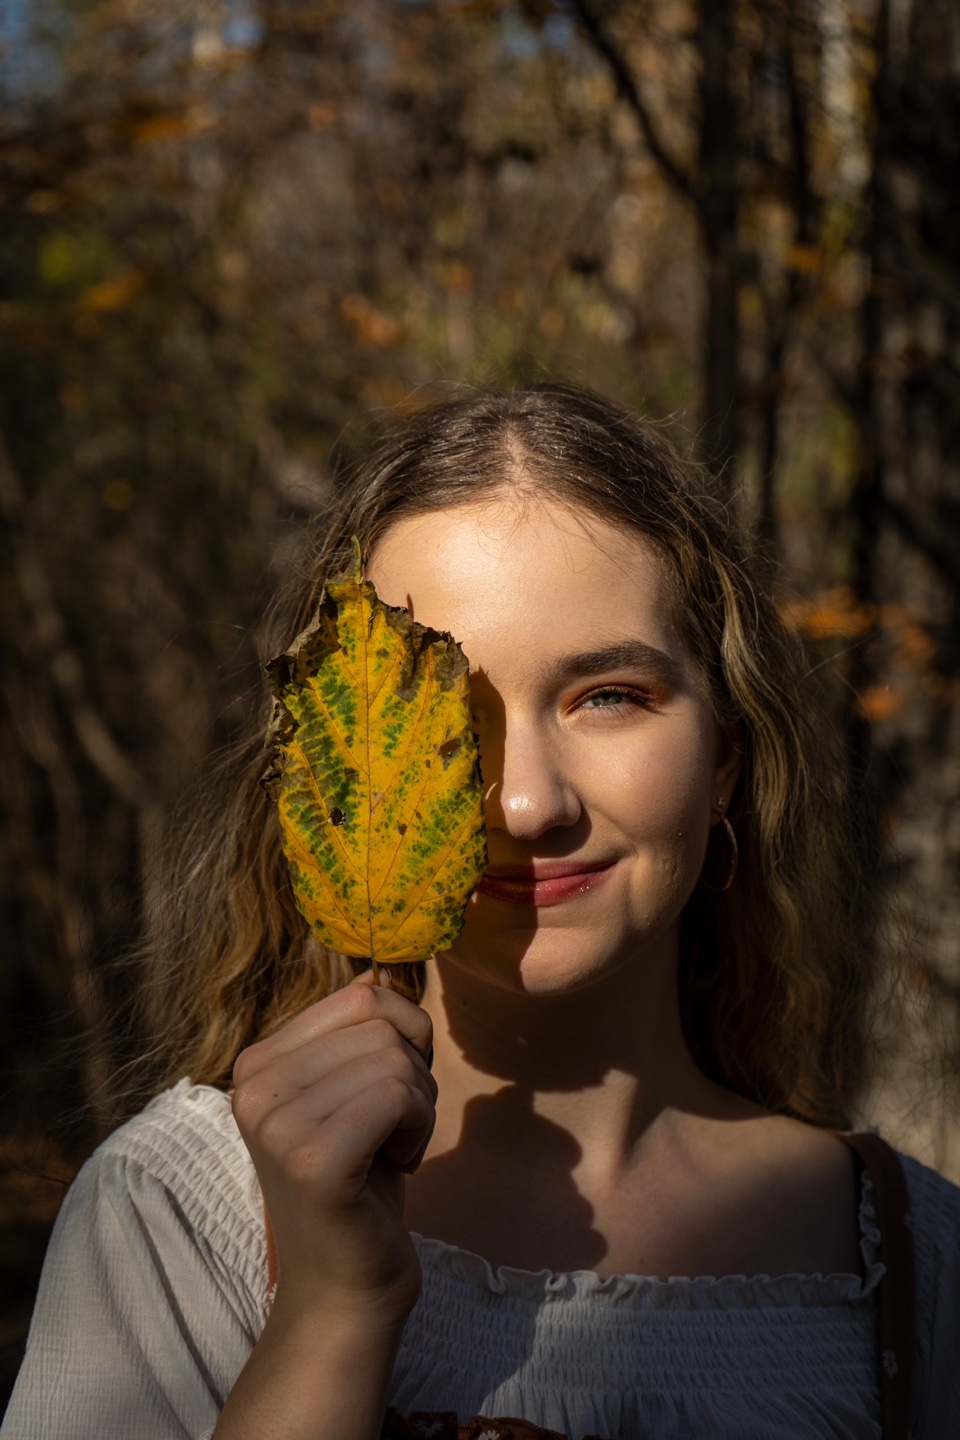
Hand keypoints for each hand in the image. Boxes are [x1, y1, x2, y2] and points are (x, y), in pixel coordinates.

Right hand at [231, 969, 435, 1326]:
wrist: (345, 1289)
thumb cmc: (363, 1183)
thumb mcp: (353, 1091)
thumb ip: (360, 1032)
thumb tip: (379, 970)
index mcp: (257, 1061)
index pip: (362, 994)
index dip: (404, 1037)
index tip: (389, 1095)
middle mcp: (253, 1085)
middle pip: (383, 1026)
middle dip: (415, 1074)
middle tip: (393, 1131)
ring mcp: (277, 1123)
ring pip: (396, 1061)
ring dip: (419, 1106)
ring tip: (390, 1150)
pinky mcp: (313, 1160)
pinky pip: (398, 1096)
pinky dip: (418, 1129)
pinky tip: (397, 1166)